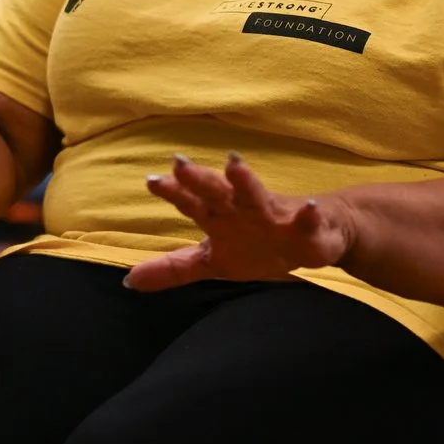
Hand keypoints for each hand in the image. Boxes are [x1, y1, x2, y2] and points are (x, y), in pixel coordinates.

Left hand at [123, 153, 352, 291]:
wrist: (314, 236)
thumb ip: (174, 268)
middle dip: (199, 178)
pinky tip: (308, 208)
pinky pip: (307, 221)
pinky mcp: (306, 228)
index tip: (152, 180)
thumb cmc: (257, 244)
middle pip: (216, 191)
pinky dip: (308, 215)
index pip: (190, 202)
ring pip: (256, 196)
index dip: (173, 192)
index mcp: (218, 216)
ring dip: (245, 181)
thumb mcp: (212, 262)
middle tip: (179, 163)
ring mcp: (273, 215)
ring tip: (233, 165)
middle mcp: (241, 208)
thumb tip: (129, 281)